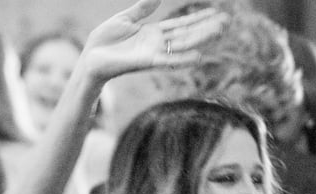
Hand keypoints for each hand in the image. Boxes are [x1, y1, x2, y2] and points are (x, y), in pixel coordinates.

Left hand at [81, 0, 227, 80]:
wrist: (88, 59)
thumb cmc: (103, 42)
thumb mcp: (124, 19)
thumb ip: (142, 9)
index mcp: (152, 33)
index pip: (180, 25)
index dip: (198, 18)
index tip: (216, 12)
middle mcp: (156, 44)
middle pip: (187, 34)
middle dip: (206, 27)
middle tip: (226, 21)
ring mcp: (152, 54)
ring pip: (182, 45)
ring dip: (201, 38)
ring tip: (220, 31)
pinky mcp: (144, 62)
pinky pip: (167, 61)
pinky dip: (182, 59)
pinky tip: (199, 56)